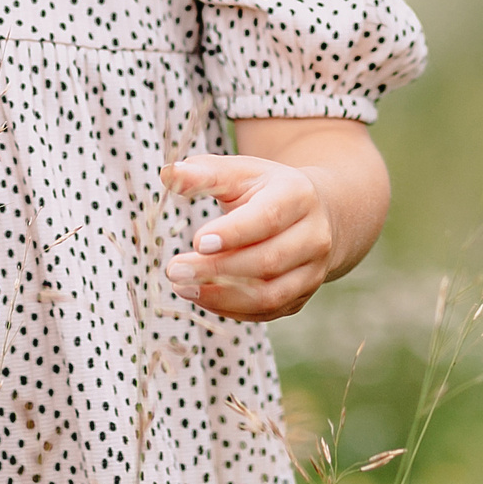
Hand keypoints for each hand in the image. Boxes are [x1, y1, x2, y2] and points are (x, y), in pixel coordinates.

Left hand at [161, 153, 335, 320]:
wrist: (313, 215)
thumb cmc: (265, 190)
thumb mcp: (239, 172)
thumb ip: (205, 173)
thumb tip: (169, 175)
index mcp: (298, 196)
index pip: (268, 218)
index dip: (233, 233)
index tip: (196, 242)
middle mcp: (313, 236)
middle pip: (267, 261)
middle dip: (217, 269)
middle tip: (175, 270)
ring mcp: (312, 271)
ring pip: (270, 295)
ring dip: (222, 296)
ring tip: (182, 287)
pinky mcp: (302, 296)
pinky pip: (267, 311)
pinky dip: (232, 309)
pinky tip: (202, 297)